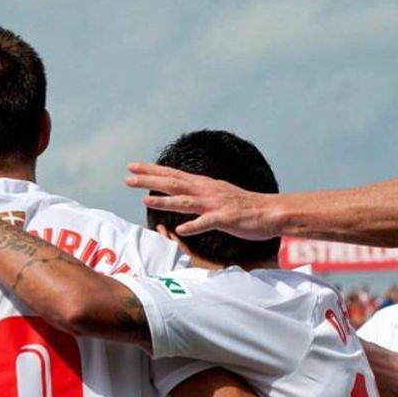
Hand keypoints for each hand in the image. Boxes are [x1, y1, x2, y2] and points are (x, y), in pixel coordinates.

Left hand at [124, 162, 281, 239]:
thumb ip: (198, 195)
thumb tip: (181, 194)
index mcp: (203, 184)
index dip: (151, 170)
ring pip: (186, 202)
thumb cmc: (243, 207)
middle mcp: (206, 191)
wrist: (270, 212)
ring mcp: (215, 205)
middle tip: (127, 178)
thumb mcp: (217, 195)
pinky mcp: (225, 219)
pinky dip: (194, 226)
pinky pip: (207, 223)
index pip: (173, 174)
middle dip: (150, 180)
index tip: (132, 166)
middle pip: (174, 183)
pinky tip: (181, 230)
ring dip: (165, 202)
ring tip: (145, 201)